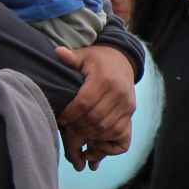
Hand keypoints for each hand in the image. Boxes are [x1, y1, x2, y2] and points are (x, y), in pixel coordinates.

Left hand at [55, 44, 136, 168]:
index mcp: (104, 79)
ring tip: (77, 131)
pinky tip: (92, 133)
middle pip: (94, 118)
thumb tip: (58, 51)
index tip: (61, 118)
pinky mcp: (130, 111)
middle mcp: (118, 93)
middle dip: (78, 126)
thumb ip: (71, 57)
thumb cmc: (98, 59)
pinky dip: (103, 136)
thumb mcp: (84, 54)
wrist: (124, 60)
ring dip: (89, 133)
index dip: (71, 114)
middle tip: (67, 127)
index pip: (84, 103)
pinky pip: (117, 131)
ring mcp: (127, 104)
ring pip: (106, 127)